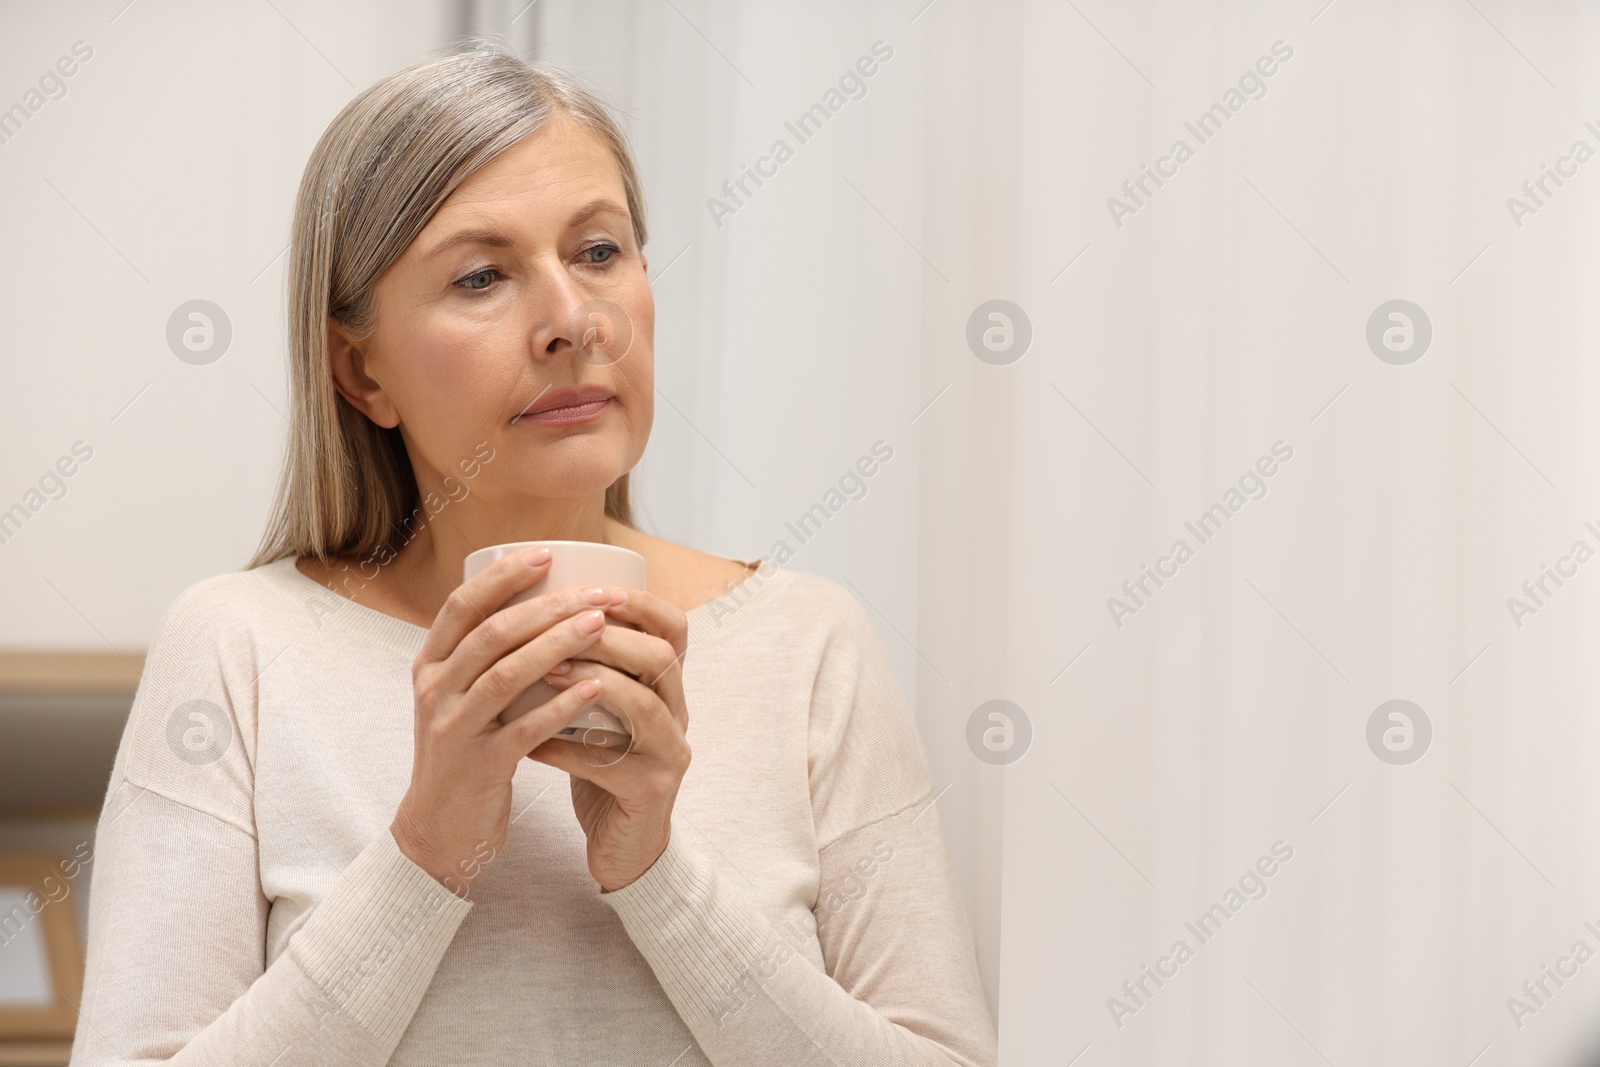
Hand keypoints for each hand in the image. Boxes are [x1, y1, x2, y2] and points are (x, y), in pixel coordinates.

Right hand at [390, 548, 617, 897]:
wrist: (439, 831)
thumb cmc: (464, 752)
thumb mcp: (458, 697)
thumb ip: (483, 655)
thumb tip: (536, 598)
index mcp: (429, 666)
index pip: (460, 605)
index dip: (502, 575)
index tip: (547, 553)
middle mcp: (434, 691)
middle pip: (492, 633)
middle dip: (548, 605)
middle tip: (598, 592)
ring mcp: (454, 729)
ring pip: (508, 673)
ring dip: (558, 644)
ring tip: (602, 624)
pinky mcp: (478, 766)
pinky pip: (524, 728)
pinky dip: (562, 705)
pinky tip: (596, 688)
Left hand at [527, 585, 691, 891]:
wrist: (621, 845)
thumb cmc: (601, 768)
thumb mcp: (599, 711)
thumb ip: (586, 668)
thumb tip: (528, 610)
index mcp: (667, 687)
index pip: (673, 628)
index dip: (640, 602)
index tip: (595, 587)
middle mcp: (678, 715)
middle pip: (661, 659)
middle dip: (609, 636)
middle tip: (561, 625)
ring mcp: (670, 755)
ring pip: (645, 706)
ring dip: (593, 682)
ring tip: (545, 672)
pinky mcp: (651, 794)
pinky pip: (611, 764)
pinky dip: (567, 747)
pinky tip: (530, 740)